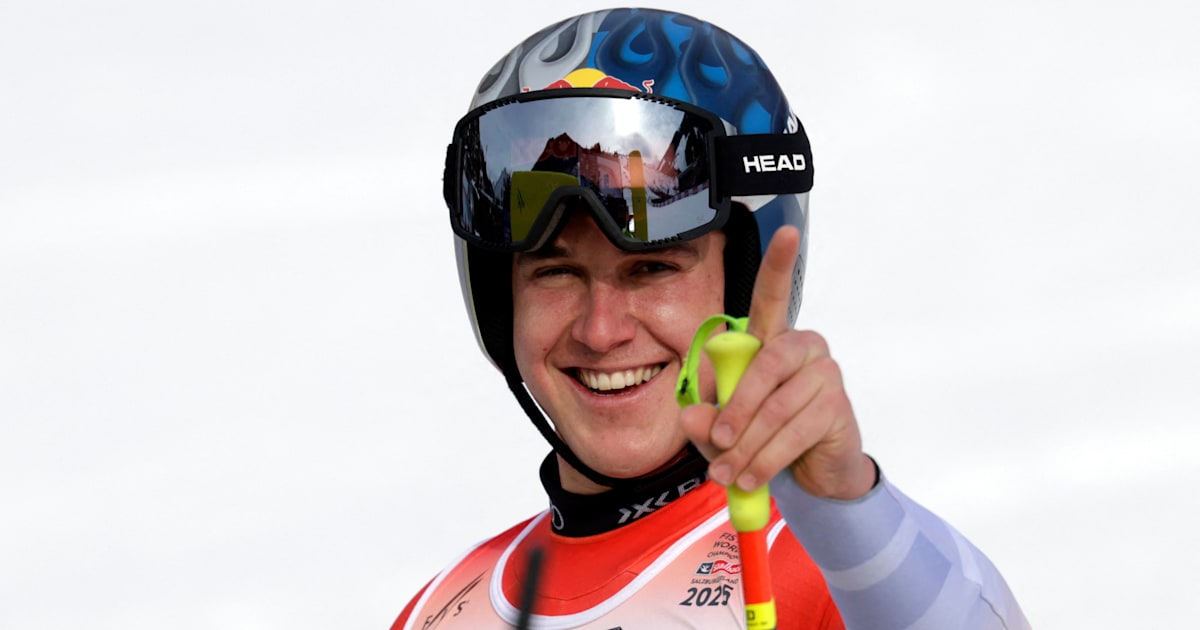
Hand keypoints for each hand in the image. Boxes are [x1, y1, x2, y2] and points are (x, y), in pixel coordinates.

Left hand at [679, 226, 876, 499]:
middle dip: (734, 411)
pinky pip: (793, 431)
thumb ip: (703, 420)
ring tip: (729, 475)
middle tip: (716, 447)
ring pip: (774, 408)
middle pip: (762, 366)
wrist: (809, 475)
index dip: (779, 264)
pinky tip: (752, 479)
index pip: (772, 297)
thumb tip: (694, 416)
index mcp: (770, 339)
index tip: (787, 230)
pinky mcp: (837, 406)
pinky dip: (765, 460)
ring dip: (746, 447)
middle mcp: (802, 346)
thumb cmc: (759, 437)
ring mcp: (824, 374)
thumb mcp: (720, 429)